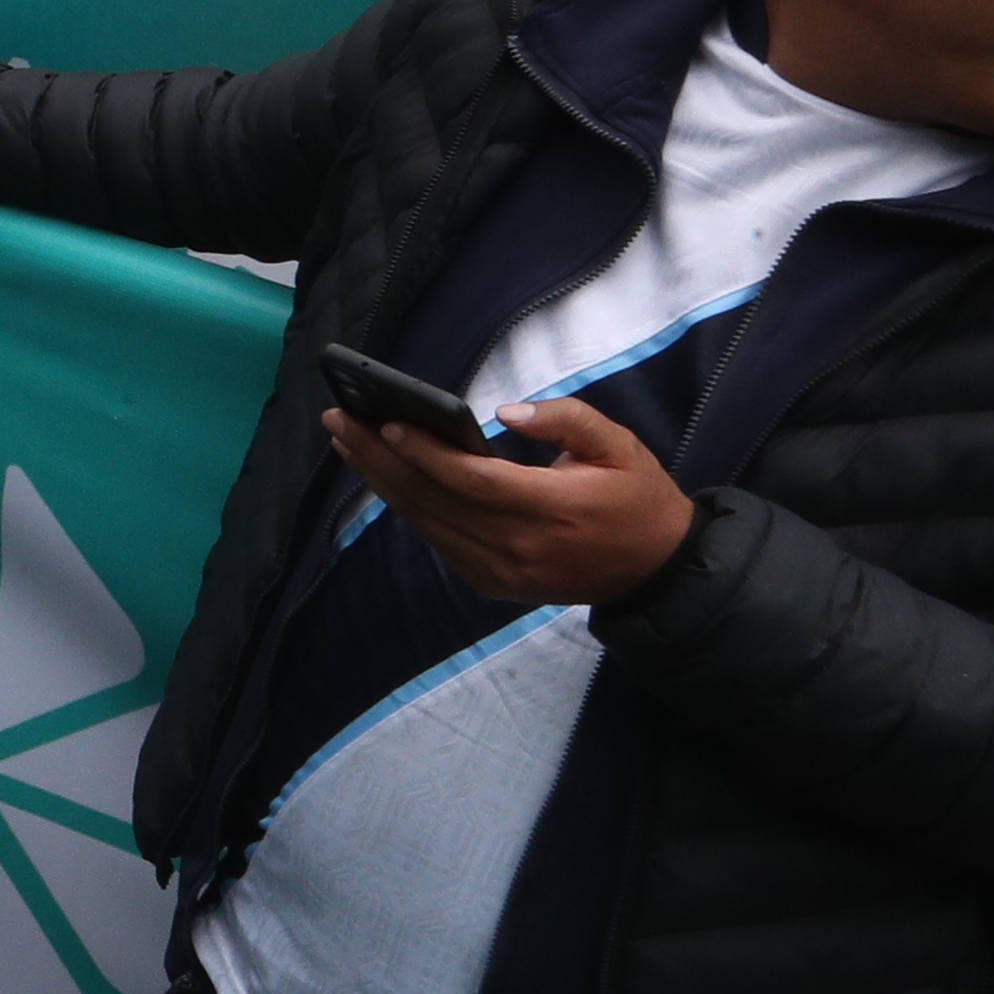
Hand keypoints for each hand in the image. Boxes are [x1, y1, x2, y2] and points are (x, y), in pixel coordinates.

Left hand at [324, 392, 698, 609]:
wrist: (655, 571)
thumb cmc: (637, 498)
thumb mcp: (621, 446)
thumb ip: (567, 419)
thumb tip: (505, 410)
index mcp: (553, 507)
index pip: (473, 480)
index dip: (426, 453)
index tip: (386, 424)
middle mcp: (519, 545)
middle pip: (433, 500)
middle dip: (379, 458)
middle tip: (339, 421)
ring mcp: (500, 570)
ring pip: (426, 522)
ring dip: (380, 481)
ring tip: (346, 442)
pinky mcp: (490, 582)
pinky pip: (437, 540)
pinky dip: (406, 507)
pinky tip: (381, 476)